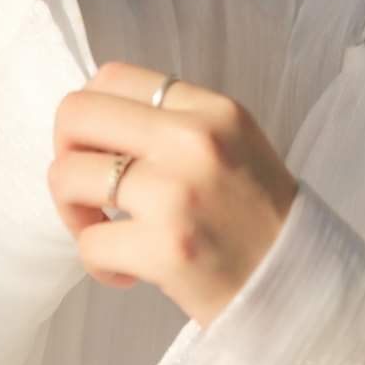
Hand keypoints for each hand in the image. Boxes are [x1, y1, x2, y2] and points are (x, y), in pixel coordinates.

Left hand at [48, 61, 299, 329]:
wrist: (301, 286)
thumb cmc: (259, 218)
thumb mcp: (233, 144)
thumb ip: (174, 124)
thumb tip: (95, 124)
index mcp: (212, 109)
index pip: (113, 77)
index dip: (89, 114)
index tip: (99, 148)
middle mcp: (193, 140)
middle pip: (76, 114)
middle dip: (64, 152)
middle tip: (86, 188)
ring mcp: (176, 194)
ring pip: (67, 177)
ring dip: (73, 212)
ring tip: (103, 232)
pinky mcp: (164, 249)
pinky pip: (89, 244)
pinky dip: (98, 264)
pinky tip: (128, 273)